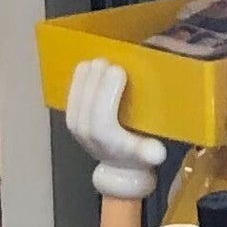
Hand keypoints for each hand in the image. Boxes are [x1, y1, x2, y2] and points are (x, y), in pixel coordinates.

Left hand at [64, 57, 172, 201]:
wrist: (119, 166)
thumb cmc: (136, 154)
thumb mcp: (148, 155)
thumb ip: (151, 153)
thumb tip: (157, 153)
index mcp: (108, 141)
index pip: (102, 116)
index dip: (107, 92)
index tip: (118, 71)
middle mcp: (88, 136)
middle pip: (87, 104)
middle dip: (96, 80)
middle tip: (106, 61)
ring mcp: (77, 129)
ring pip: (75, 100)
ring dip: (84, 78)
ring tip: (94, 61)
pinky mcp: (72, 120)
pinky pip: (70, 98)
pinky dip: (76, 81)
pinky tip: (83, 67)